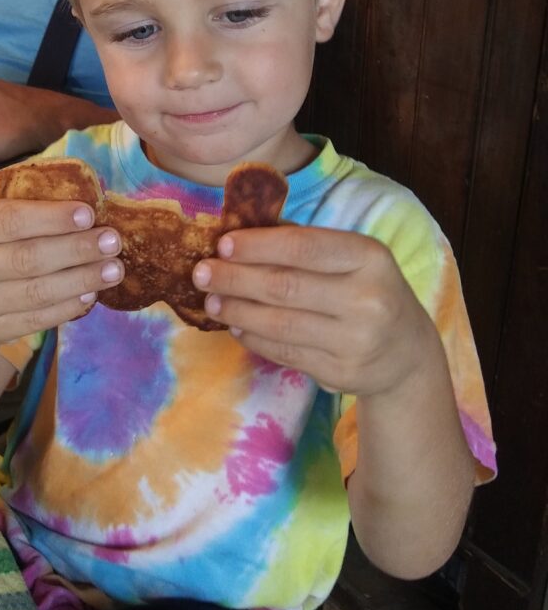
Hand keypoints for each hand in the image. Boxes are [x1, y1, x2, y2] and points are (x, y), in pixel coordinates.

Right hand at [0, 197, 124, 344]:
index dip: (52, 218)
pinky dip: (69, 306)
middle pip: (27, 258)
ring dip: (81, 280)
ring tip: (113, 269)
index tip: (89, 214)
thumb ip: (33, 211)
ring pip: (37, 292)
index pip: (10, 220)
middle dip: (76, 249)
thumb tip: (92, 211)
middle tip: (113, 242)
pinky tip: (91, 294)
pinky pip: (37, 320)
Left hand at [192, 224, 436, 397]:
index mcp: (369, 257)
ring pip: (280, 323)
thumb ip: (305, 246)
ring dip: (237, 310)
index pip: (303, 247)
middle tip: (201, 273)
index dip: (258, 246)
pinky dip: (254, 337)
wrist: (408, 352)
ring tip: (211, 300)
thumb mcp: (353, 259)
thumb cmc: (367, 290)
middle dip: (235, 279)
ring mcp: (356, 340)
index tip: (222, 244)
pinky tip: (235, 324)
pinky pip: (286, 352)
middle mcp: (367, 298)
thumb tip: (239, 237)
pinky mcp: (342, 373)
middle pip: (285, 287)